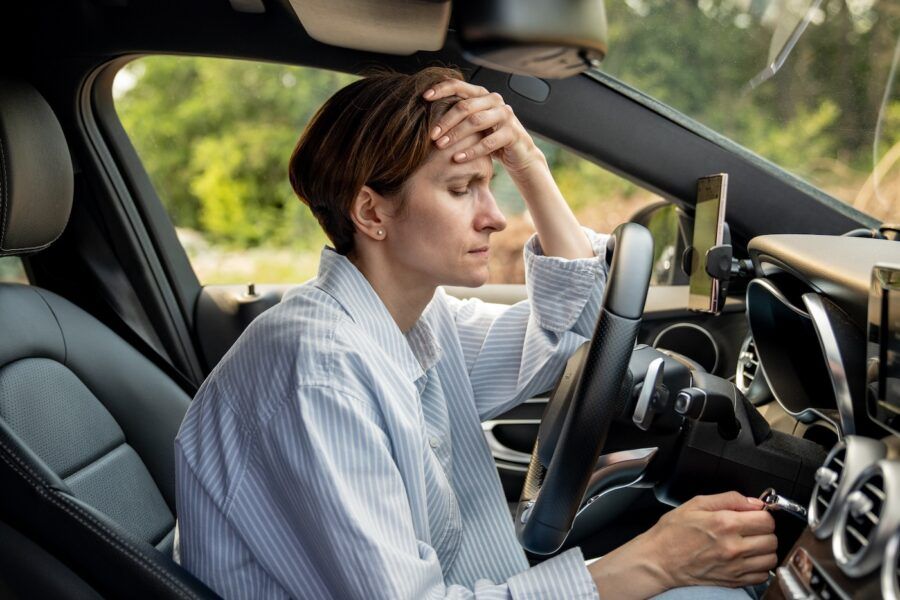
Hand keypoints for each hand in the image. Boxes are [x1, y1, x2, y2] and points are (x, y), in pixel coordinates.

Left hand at [423, 80, 542, 173]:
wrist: (518, 154)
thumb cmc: (491, 138)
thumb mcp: (473, 125)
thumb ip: (458, 116)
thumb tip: (425, 113)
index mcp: (482, 95)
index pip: (459, 86)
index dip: (441, 89)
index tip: (424, 97)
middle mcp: (494, 101)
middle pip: (465, 106)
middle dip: (445, 121)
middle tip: (431, 135)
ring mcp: (505, 115)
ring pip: (475, 122)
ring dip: (456, 134)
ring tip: (441, 145)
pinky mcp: (512, 133)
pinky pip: (488, 142)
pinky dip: (471, 151)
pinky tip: (458, 158)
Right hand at [648, 492, 776, 587]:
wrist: (659, 560)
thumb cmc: (672, 533)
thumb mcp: (696, 504)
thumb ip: (729, 498)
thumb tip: (754, 502)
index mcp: (724, 524)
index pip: (766, 520)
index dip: (762, 514)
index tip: (754, 515)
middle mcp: (733, 547)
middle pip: (772, 539)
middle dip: (764, 531)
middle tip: (750, 528)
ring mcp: (735, 566)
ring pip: (771, 558)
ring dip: (764, 549)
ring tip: (750, 543)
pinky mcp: (734, 581)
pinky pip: (762, 575)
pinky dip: (759, 566)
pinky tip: (746, 558)